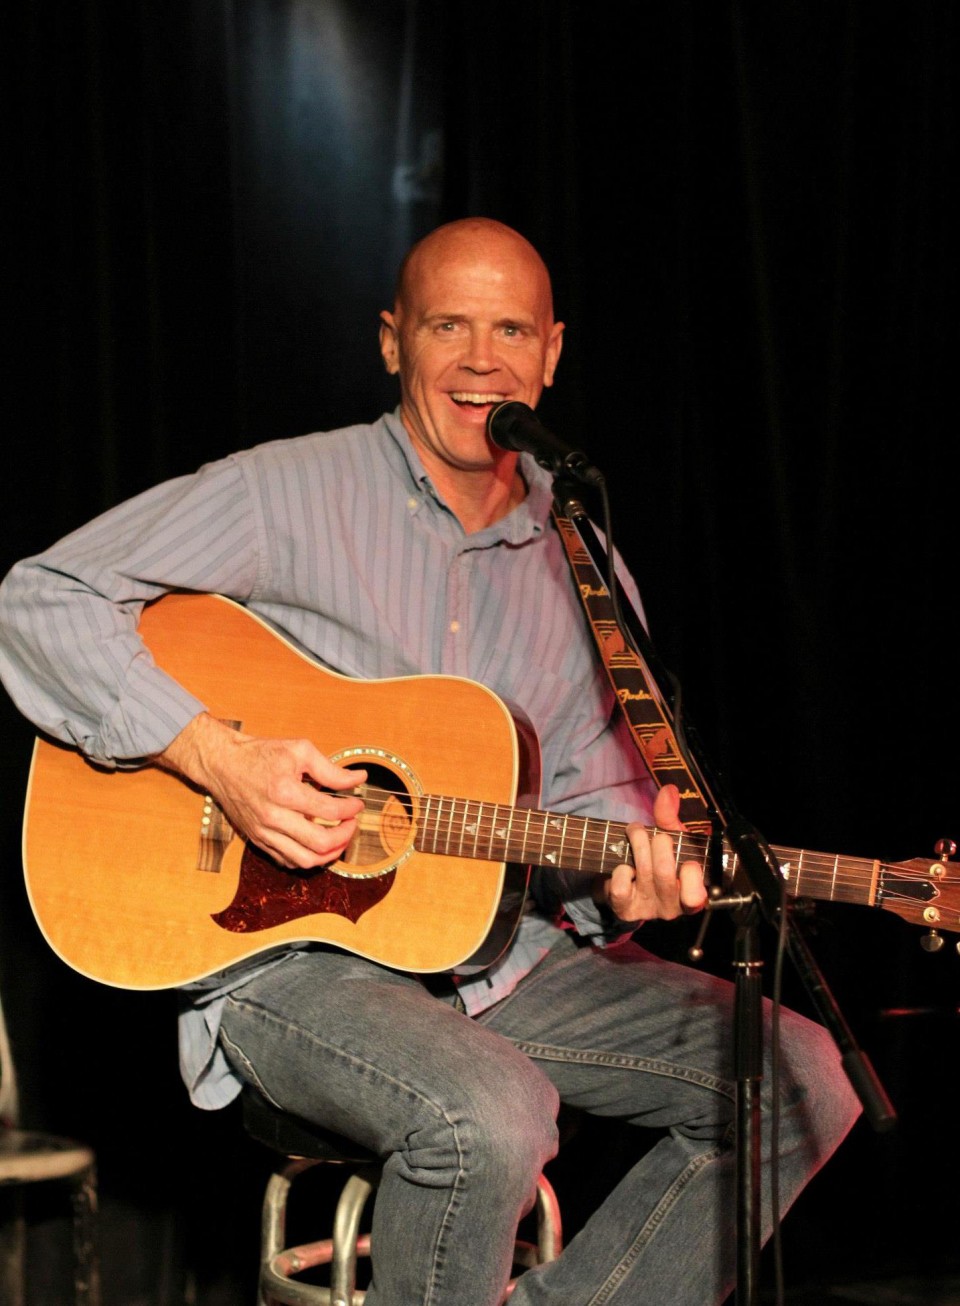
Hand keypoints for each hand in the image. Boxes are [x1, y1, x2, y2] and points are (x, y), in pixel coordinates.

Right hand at [157, 712, 364, 868]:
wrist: (222, 764)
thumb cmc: (260, 754)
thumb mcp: (299, 750)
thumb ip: (330, 769)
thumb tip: (359, 779)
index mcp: (285, 792)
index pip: (330, 811)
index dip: (351, 809)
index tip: (357, 804)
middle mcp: (273, 817)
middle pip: (320, 843)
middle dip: (345, 836)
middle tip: (352, 823)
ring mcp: (264, 833)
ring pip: (305, 860)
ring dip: (330, 854)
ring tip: (340, 839)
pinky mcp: (257, 840)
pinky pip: (287, 861)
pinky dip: (308, 858)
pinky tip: (317, 845)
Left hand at [599, 784, 706, 923]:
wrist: (630, 882)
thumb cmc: (659, 859)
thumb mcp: (671, 839)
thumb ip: (670, 817)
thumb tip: (668, 791)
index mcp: (693, 895)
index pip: (696, 896)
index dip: (691, 873)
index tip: (687, 860)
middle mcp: (672, 908)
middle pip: (665, 872)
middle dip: (658, 843)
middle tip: (654, 835)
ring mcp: (648, 910)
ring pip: (643, 872)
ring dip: (637, 843)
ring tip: (635, 832)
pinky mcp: (625, 910)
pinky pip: (620, 887)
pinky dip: (620, 870)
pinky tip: (624, 865)